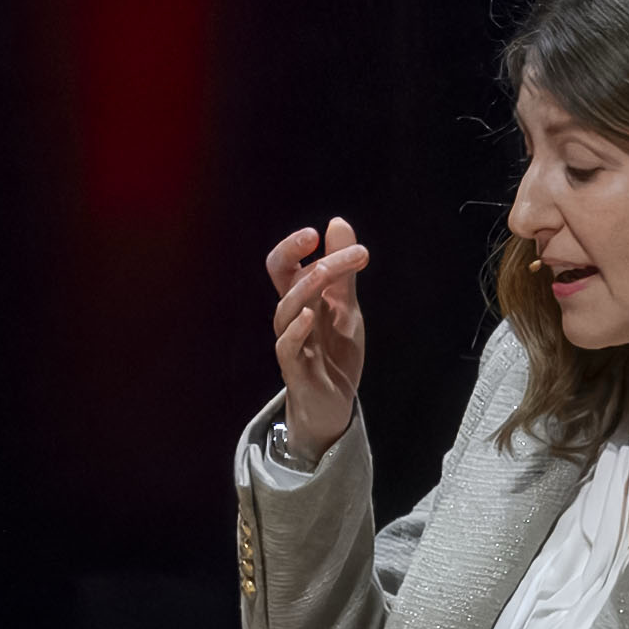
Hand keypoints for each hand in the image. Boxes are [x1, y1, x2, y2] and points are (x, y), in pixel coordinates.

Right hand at [265, 216, 371, 455]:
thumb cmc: (333, 354)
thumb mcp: (345, 307)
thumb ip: (343, 271)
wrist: (334, 406)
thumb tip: (337, 222)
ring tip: (325, 271)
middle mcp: (292, 319)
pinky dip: (296, 331)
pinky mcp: (297, 371)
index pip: (284, 267)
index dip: (292, 247)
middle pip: (284, 282)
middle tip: (320, 239)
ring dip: (305, 288)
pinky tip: (311, 315)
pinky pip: (286, 348)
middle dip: (294, 256)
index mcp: (301, 302)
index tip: (317, 232)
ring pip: (285, 311)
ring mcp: (292, 344)